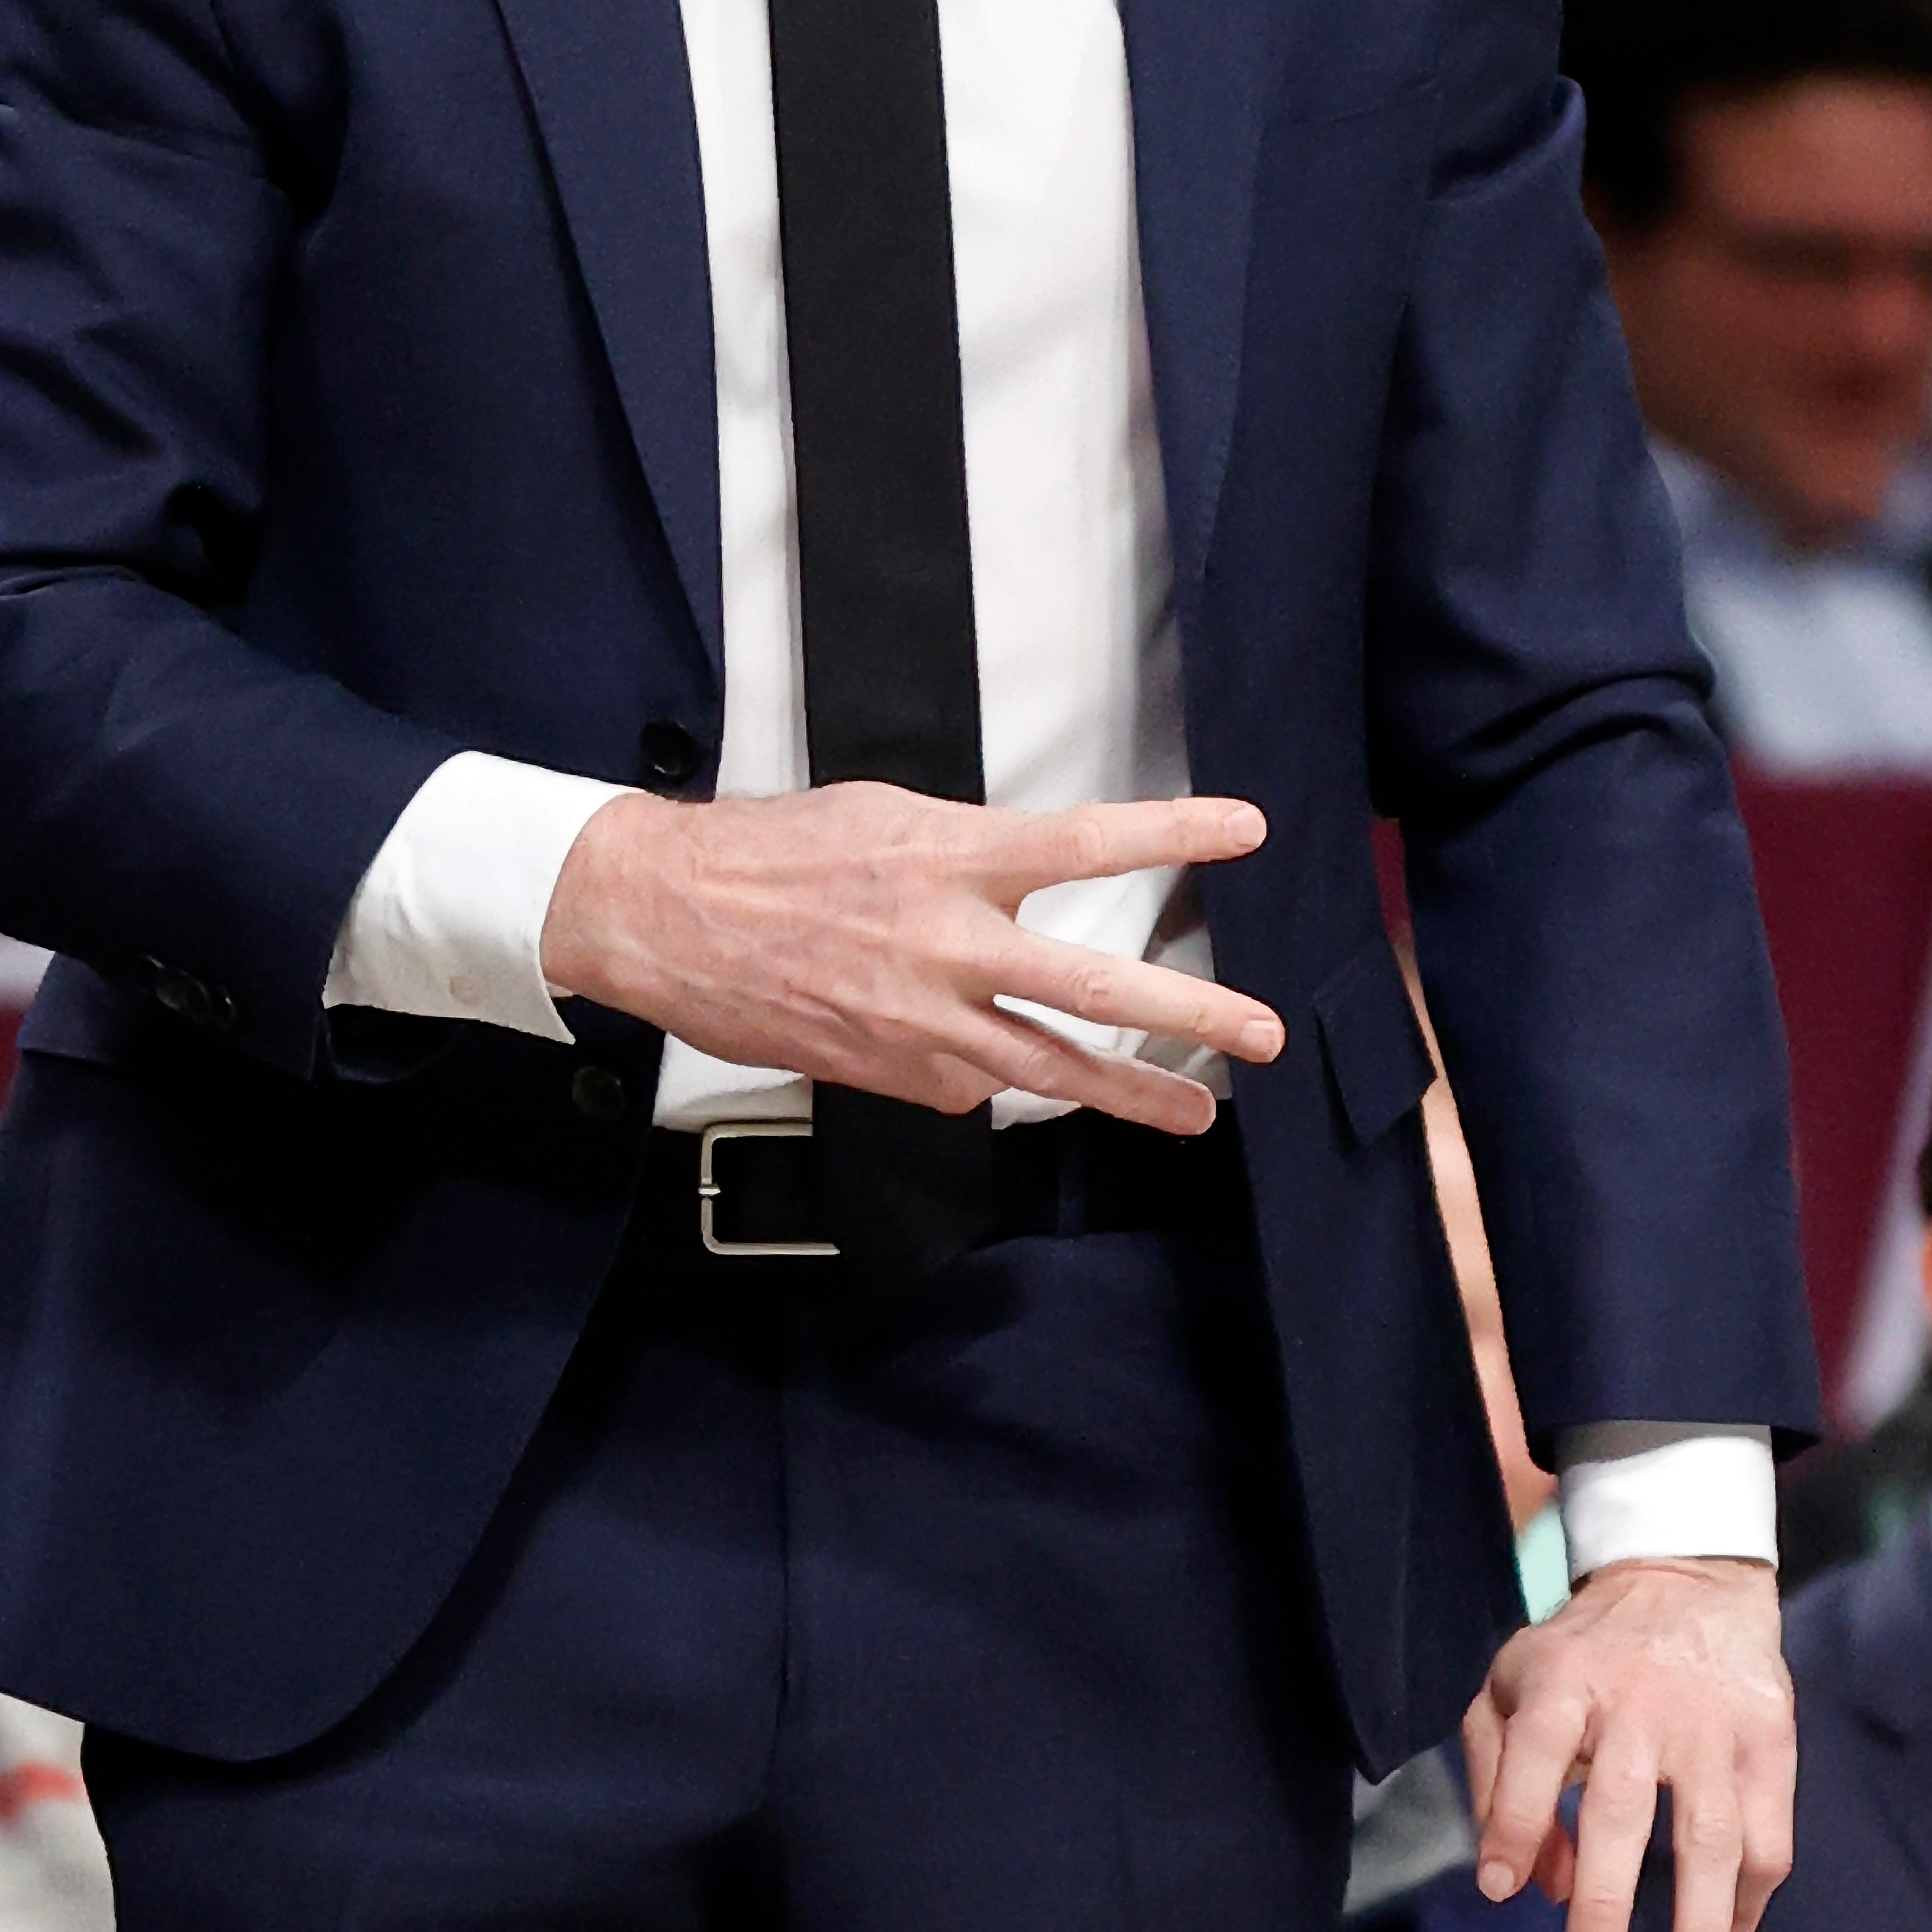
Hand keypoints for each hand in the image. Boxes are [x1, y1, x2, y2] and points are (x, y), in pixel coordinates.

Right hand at [544, 781, 1278, 1130]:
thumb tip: (1017, 883)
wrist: (667, 915)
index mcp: (950, 858)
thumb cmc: (771, 852)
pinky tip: (1005, 1068)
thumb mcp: (883, 817)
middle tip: (1264, 1035)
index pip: (1088, 843)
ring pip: (1050, 1070)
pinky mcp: (894, 1074)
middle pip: (1095, 990)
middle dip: (1191, 1014)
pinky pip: (972, 1084)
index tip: (1247, 830)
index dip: (1174, 834)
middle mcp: (949, 945)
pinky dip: (999, 1075)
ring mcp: (924, 1022)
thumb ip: (964, 854)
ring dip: (1132, 1095)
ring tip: (1198, 1114)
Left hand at [1462, 1557, 1793, 1931]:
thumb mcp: (1514, 1684)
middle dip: (1605, 1901)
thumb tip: (1528, 1884)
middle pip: (1621, 1806)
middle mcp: (1639, 1701)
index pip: (1532, 1750)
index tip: (1497, 1890)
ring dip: (1699, 1929)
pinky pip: (1766, 1842)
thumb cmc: (1583, 1655)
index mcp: (1564, 1678)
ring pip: (1711, 1838)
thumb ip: (1497, 1774)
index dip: (1512, 1819)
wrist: (1687, 1581)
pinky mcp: (1770, 1742)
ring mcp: (1712, 1724)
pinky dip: (1746, 1909)